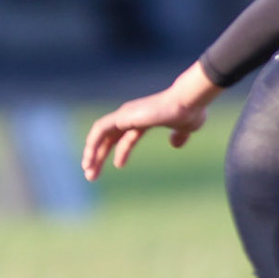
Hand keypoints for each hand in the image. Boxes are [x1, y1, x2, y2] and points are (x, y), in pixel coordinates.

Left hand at [81, 63, 220, 180]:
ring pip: (101, 134)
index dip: (121, 151)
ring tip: (88, 171)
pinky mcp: (123, 116)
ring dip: (92, 153)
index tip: (118, 166)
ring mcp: (126, 114)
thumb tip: (175, 144)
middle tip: (92, 174)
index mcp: (144, 119)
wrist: (188, 103)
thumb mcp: (186, 129)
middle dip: (100, 156)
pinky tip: (89, 158)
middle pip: (109, 137)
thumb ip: (179, 136)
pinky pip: (100, 130)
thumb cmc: (190, 112)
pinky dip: (92, 144)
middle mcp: (132, 115)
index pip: (127, 136)